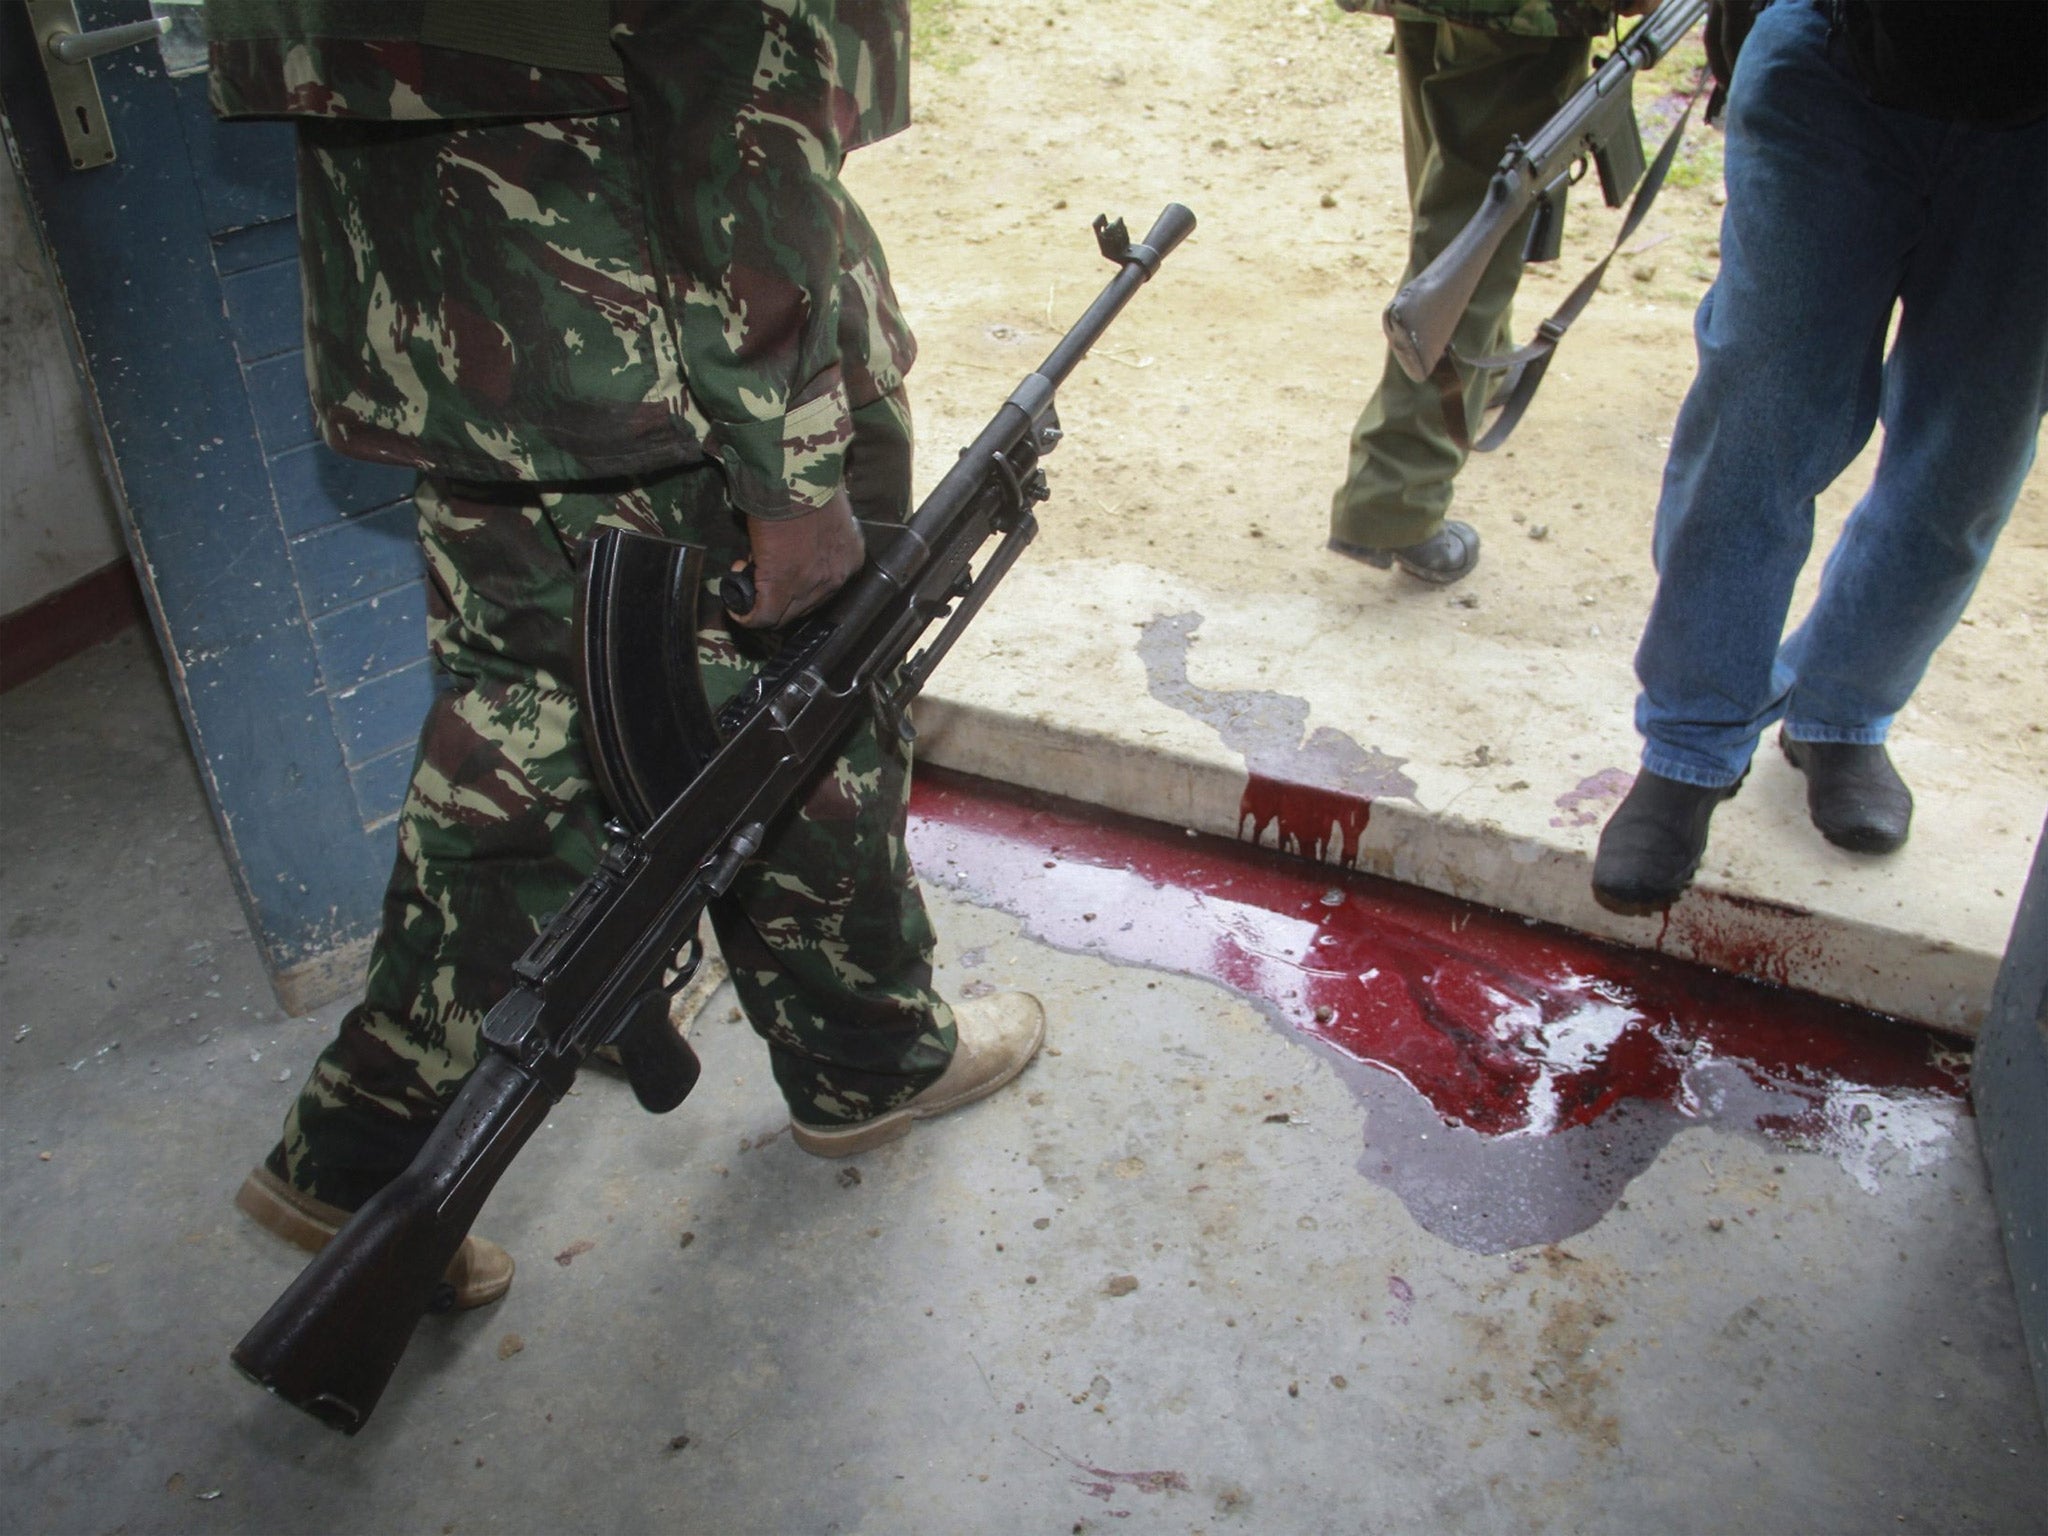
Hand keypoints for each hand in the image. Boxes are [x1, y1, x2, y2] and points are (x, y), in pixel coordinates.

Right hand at [727, 489, 864, 628]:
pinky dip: (746, 614)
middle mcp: (836, 576)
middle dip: (777, 594)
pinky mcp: (782, 586)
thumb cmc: (807, 478)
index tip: (777, 564)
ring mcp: (810, 585)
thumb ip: (815, 530)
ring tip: (745, 573)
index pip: (823, 587)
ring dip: (761, 601)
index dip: (796, 581)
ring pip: (784, 614)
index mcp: (849, 555)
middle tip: (755, 569)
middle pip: (805, 606)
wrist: (794, 473)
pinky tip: (737, 606)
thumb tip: (792, 538)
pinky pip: (763, 616)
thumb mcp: (825, 508)